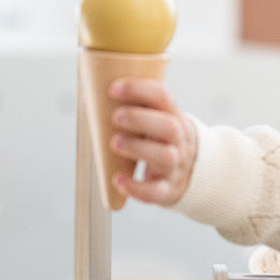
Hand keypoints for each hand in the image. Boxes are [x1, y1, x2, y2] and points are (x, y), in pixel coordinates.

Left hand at [108, 77, 198, 206]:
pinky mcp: (168, 189)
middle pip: (169, 127)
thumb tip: (87, 99)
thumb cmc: (159, 140)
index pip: (162, 97)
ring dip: (138, 148)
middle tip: (115, 117)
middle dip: (140, 119)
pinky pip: (156, 191)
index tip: (114, 88)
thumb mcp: (155, 121)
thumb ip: (130, 109)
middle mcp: (179, 140)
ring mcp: (176, 165)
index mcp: (173, 116)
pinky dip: (136, 188)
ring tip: (116, 143)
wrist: (192, 172)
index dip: (139, 89)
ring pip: (165, 157)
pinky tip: (117, 180)